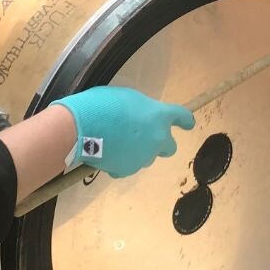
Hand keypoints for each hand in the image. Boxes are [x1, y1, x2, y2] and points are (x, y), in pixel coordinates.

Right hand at [50, 86, 195, 179]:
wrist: (80, 128)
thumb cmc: (102, 105)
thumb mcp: (128, 98)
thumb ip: (141, 110)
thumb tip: (141, 119)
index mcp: (159, 116)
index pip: (182, 116)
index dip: (185, 120)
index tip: (188, 124)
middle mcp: (157, 139)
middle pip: (170, 147)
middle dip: (161, 143)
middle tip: (145, 137)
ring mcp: (143, 157)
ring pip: (147, 157)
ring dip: (139, 152)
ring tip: (118, 143)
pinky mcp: (127, 170)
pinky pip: (128, 167)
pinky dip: (121, 162)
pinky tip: (107, 153)